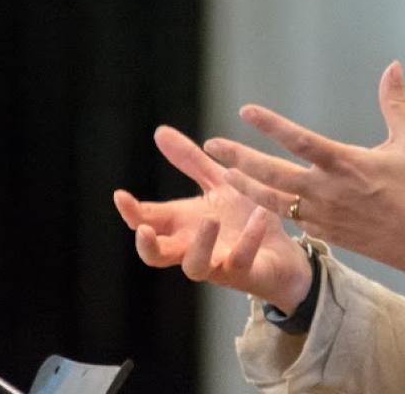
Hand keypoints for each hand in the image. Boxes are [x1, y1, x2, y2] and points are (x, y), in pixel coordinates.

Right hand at [113, 125, 312, 311]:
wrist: (285, 251)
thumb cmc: (243, 218)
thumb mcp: (217, 183)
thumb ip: (190, 162)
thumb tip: (159, 131)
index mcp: (182, 225)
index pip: (147, 221)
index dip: (131, 212)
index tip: (120, 195)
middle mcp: (193, 248)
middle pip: (157, 256)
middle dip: (147, 245)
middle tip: (143, 229)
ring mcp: (217, 264)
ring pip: (195, 266)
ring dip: (201, 244)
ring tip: (210, 219)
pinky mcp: (245, 273)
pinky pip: (241, 260)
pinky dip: (249, 238)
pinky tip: (259, 215)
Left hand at [203, 61, 404, 280]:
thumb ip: (395, 102)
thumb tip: (392, 66)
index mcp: (348, 164)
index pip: (300, 140)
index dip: (271, 125)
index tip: (246, 111)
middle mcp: (329, 191)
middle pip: (273, 174)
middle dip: (239, 158)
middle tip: (212, 145)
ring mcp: (324, 215)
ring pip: (274, 201)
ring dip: (246, 187)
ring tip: (223, 175)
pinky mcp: (327, 233)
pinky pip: (292, 219)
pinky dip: (272, 209)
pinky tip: (259, 199)